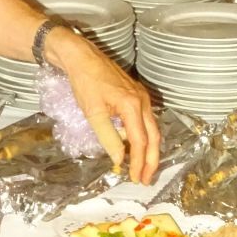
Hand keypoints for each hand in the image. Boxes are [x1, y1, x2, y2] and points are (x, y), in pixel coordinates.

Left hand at [45, 29, 160, 184]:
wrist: (82, 57)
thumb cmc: (85, 82)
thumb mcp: (93, 113)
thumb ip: (108, 137)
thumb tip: (118, 160)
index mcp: (132, 106)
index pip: (140, 141)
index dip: (138, 162)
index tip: (135, 178)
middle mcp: (143, 101)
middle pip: (154, 137)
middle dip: (151, 160)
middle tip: (145, 179)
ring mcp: (142, 97)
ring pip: (152, 129)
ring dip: (148, 149)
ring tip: (142, 167)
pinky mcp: (137, 95)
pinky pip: (145, 120)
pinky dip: (143, 136)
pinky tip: (134, 145)